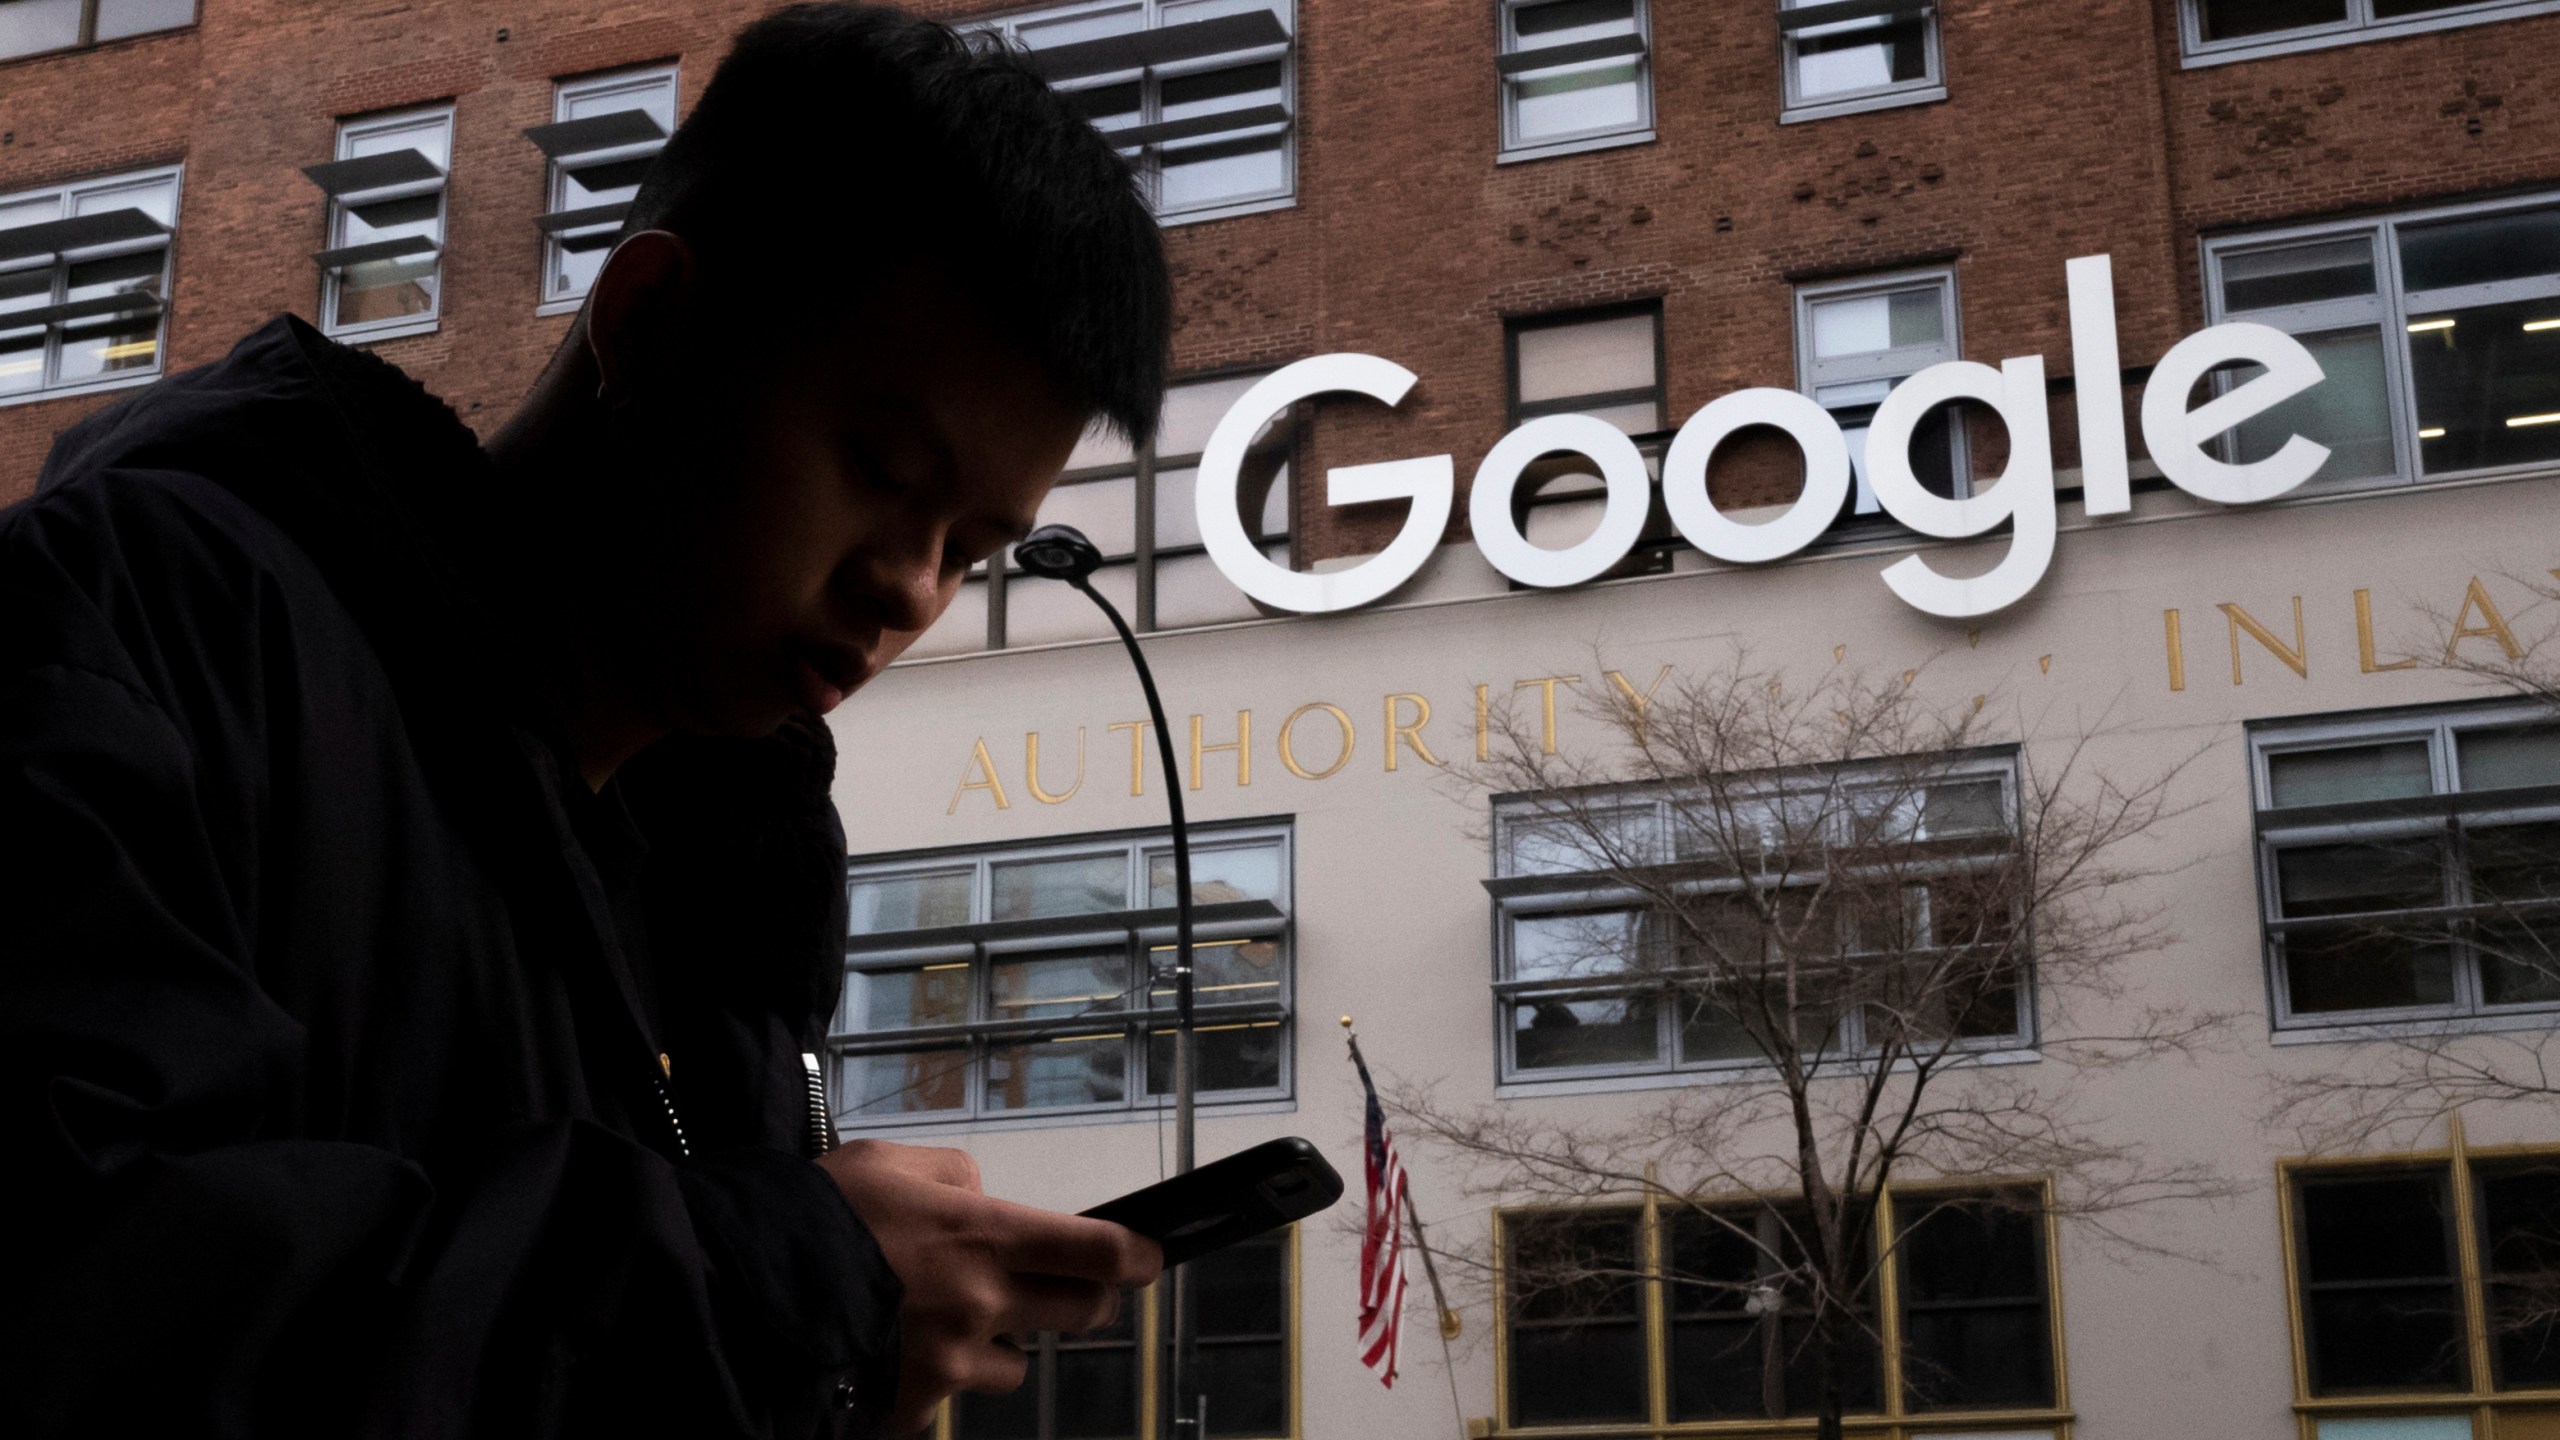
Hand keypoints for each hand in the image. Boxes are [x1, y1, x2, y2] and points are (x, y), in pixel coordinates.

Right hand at [818, 1139, 1162, 1433]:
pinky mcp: (917, 1406)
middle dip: (1085, 1300)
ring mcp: (951, 1364)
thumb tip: (983, 1195)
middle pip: (1080, 1313)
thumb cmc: (815, 1218)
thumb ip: (954, 1173)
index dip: (1136, 1258)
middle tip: (1067, 1288)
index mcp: (983, 1235)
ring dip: (1001, 1343)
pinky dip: (938, 1376)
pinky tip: (898, 1349)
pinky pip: (952, 1395)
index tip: (1148, 1259)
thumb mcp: (887, 1161)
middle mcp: (981, 1304)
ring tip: (947, 1319)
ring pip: (1015, 1363)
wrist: (743, 1292)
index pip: (1096, 1252)